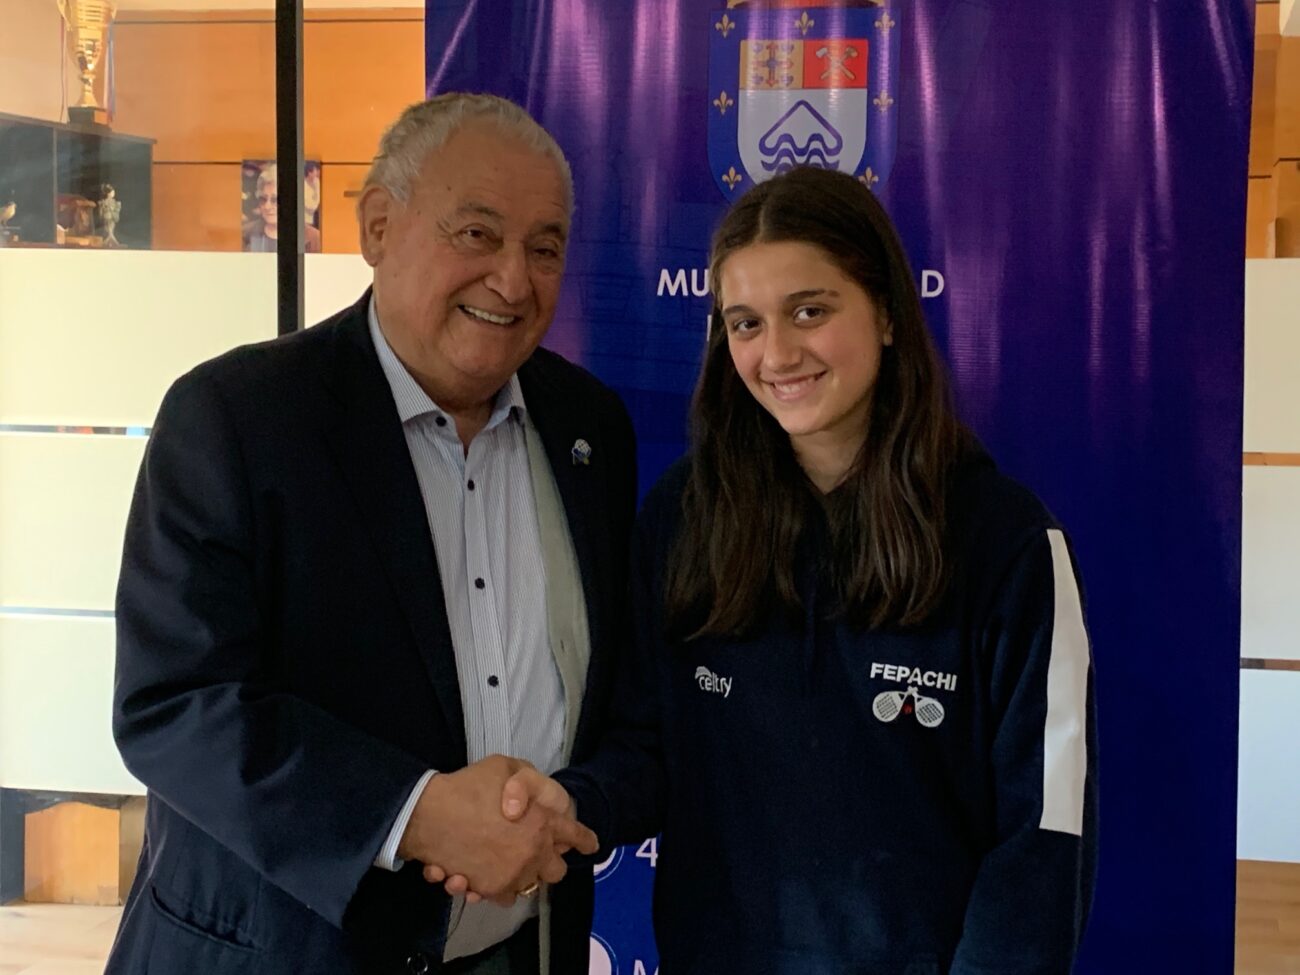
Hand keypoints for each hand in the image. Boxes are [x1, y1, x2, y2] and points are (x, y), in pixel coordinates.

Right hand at [398, 755, 595, 904]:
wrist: (429, 816)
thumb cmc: (468, 787)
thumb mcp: (505, 766)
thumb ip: (529, 782)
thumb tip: (535, 805)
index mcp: (544, 823)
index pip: (576, 835)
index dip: (584, 840)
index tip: (588, 845)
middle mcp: (533, 854)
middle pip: (556, 871)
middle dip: (550, 862)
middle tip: (534, 850)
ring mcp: (512, 875)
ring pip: (528, 887)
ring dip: (521, 876)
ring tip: (503, 862)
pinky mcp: (489, 890)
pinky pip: (502, 897)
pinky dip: (495, 889)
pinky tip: (479, 874)